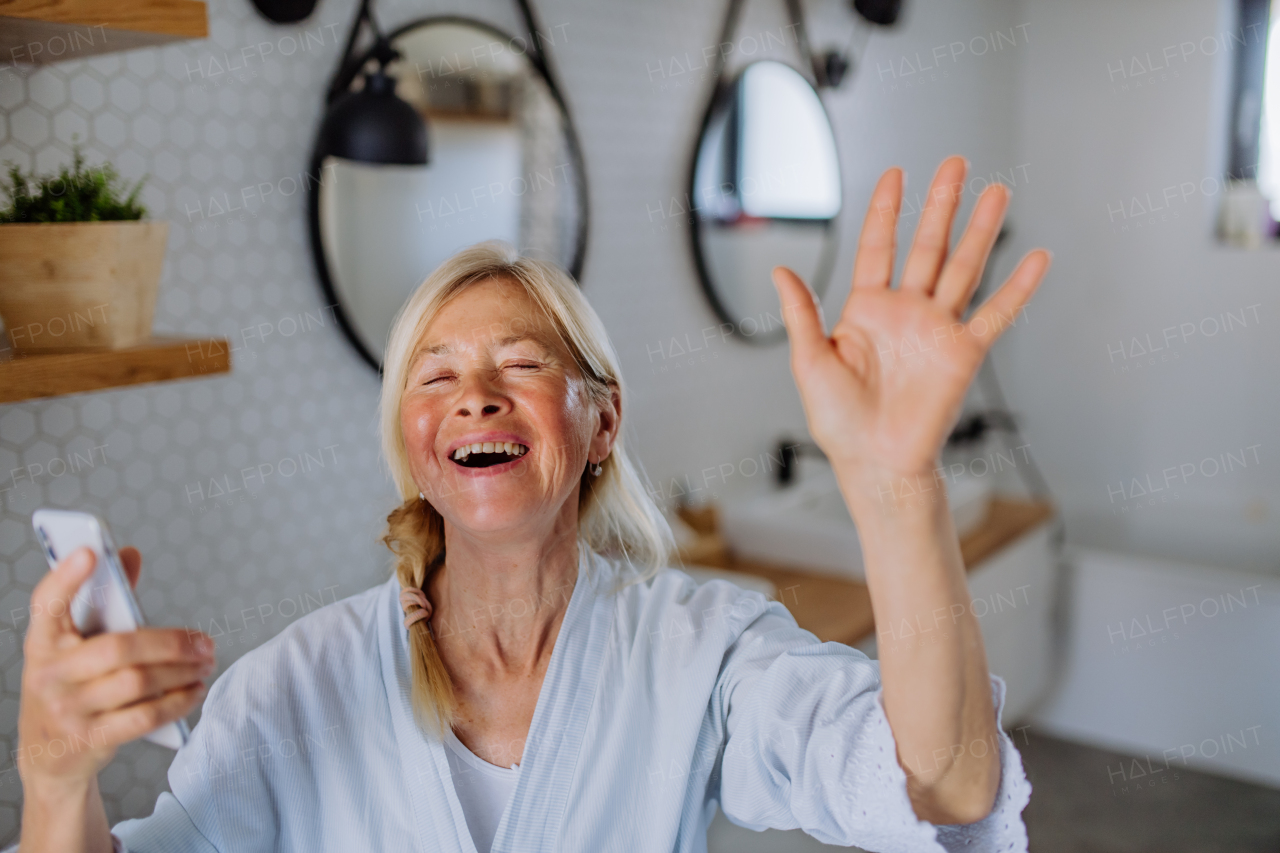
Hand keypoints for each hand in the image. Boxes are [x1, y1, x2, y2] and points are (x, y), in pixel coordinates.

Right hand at [17, 547, 214, 792]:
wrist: (46, 758)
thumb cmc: (70, 688)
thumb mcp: (72, 648)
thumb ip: (102, 603)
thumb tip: (129, 555)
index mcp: (43, 643)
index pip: (47, 605)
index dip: (65, 579)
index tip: (90, 553)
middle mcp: (51, 675)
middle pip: (118, 648)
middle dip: (171, 643)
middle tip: (204, 642)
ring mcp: (69, 710)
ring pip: (138, 682)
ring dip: (182, 671)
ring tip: (206, 663)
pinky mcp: (91, 740)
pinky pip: (144, 717)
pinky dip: (178, 702)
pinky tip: (195, 691)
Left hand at [773, 156, 1049, 485]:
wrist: (875, 463)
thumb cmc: (839, 422)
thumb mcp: (810, 362)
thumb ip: (802, 314)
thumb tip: (780, 270)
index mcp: (867, 311)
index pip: (878, 248)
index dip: (886, 211)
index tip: (896, 174)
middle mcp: (906, 313)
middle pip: (927, 246)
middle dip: (941, 204)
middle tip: (956, 163)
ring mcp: (938, 330)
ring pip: (963, 268)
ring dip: (981, 231)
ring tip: (998, 192)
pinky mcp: (964, 354)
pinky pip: (995, 315)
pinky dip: (1018, 288)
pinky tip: (1037, 258)